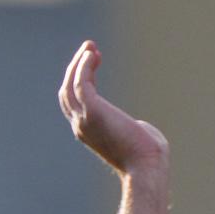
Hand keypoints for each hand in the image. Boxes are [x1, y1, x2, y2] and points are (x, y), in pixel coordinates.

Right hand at [59, 40, 168, 177]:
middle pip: (67, 92)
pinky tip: (93, 54)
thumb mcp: (135, 137)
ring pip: (70, 85)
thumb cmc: (147, 156)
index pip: (74, 102)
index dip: (80, 80)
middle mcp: (80, 125)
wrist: (147, 166)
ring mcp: (84, 119)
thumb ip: (130, 126)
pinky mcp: (92, 111)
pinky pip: (81, 83)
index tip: (94, 60)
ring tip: (90, 47)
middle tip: (89, 49)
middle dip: (75, 68)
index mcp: (88, 131)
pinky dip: (84, 67)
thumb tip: (136, 124)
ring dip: (79, 63)